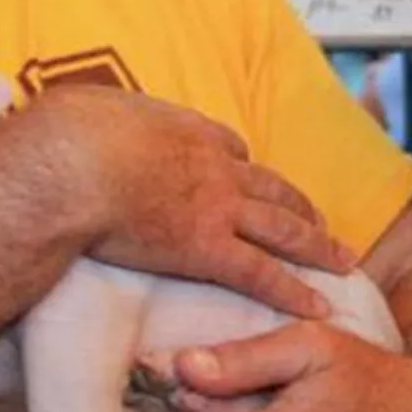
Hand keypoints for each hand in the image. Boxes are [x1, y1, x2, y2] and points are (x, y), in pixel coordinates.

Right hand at [33, 87, 354, 319]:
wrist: (73, 163)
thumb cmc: (70, 134)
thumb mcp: (93, 108)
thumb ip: (104, 118)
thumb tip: (88, 120)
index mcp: (185, 129)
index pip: (228, 147)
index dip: (241, 164)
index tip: (246, 174)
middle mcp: (213, 165)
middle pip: (269, 186)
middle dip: (298, 204)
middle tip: (320, 219)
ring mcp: (216, 207)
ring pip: (282, 227)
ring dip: (316, 244)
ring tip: (341, 260)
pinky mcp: (207, 248)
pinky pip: (262, 273)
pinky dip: (293, 290)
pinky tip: (317, 304)